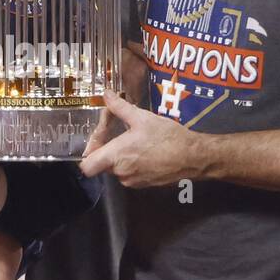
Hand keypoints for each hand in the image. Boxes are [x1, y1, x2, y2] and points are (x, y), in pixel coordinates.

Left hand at [80, 90, 201, 187]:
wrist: (192, 157)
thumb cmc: (167, 137)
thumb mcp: (142, 117)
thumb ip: (120, 107)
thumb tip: (106, 94)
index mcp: (117, 156)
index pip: (87, 166)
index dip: (87, 155)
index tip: (96, 142)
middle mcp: (121, 172)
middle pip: (101, 166)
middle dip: (106, 151)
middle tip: (116, 135)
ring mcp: (132, 181)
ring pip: (116, 170)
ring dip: (120, 158)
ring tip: (134, 142)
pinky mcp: (143, 185)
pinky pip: (129, 175)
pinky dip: (132, 164)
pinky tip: (145, 151)